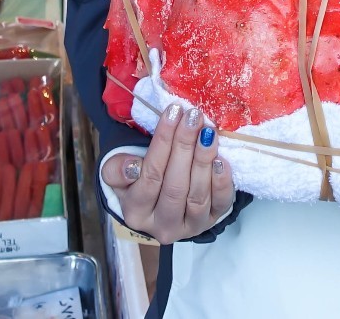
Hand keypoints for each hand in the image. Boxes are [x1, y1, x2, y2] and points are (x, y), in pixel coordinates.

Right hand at [112, 104, 235, 243]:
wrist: (161, 198)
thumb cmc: (139, 179)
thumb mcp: (119, 173)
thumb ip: (117, 169)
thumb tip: (132, 166)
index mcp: (136, 214)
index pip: (150, 177)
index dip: (162, 144)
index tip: (172, 112)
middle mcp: (162, 227)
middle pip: (175, 187)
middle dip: (185, 147)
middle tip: (193, 116)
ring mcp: (189, 227)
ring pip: (197, 197)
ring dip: (204, 161)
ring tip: (207, 132)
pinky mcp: (212, 221)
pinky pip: (220, 204)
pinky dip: (222, 182)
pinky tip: (221, 159)